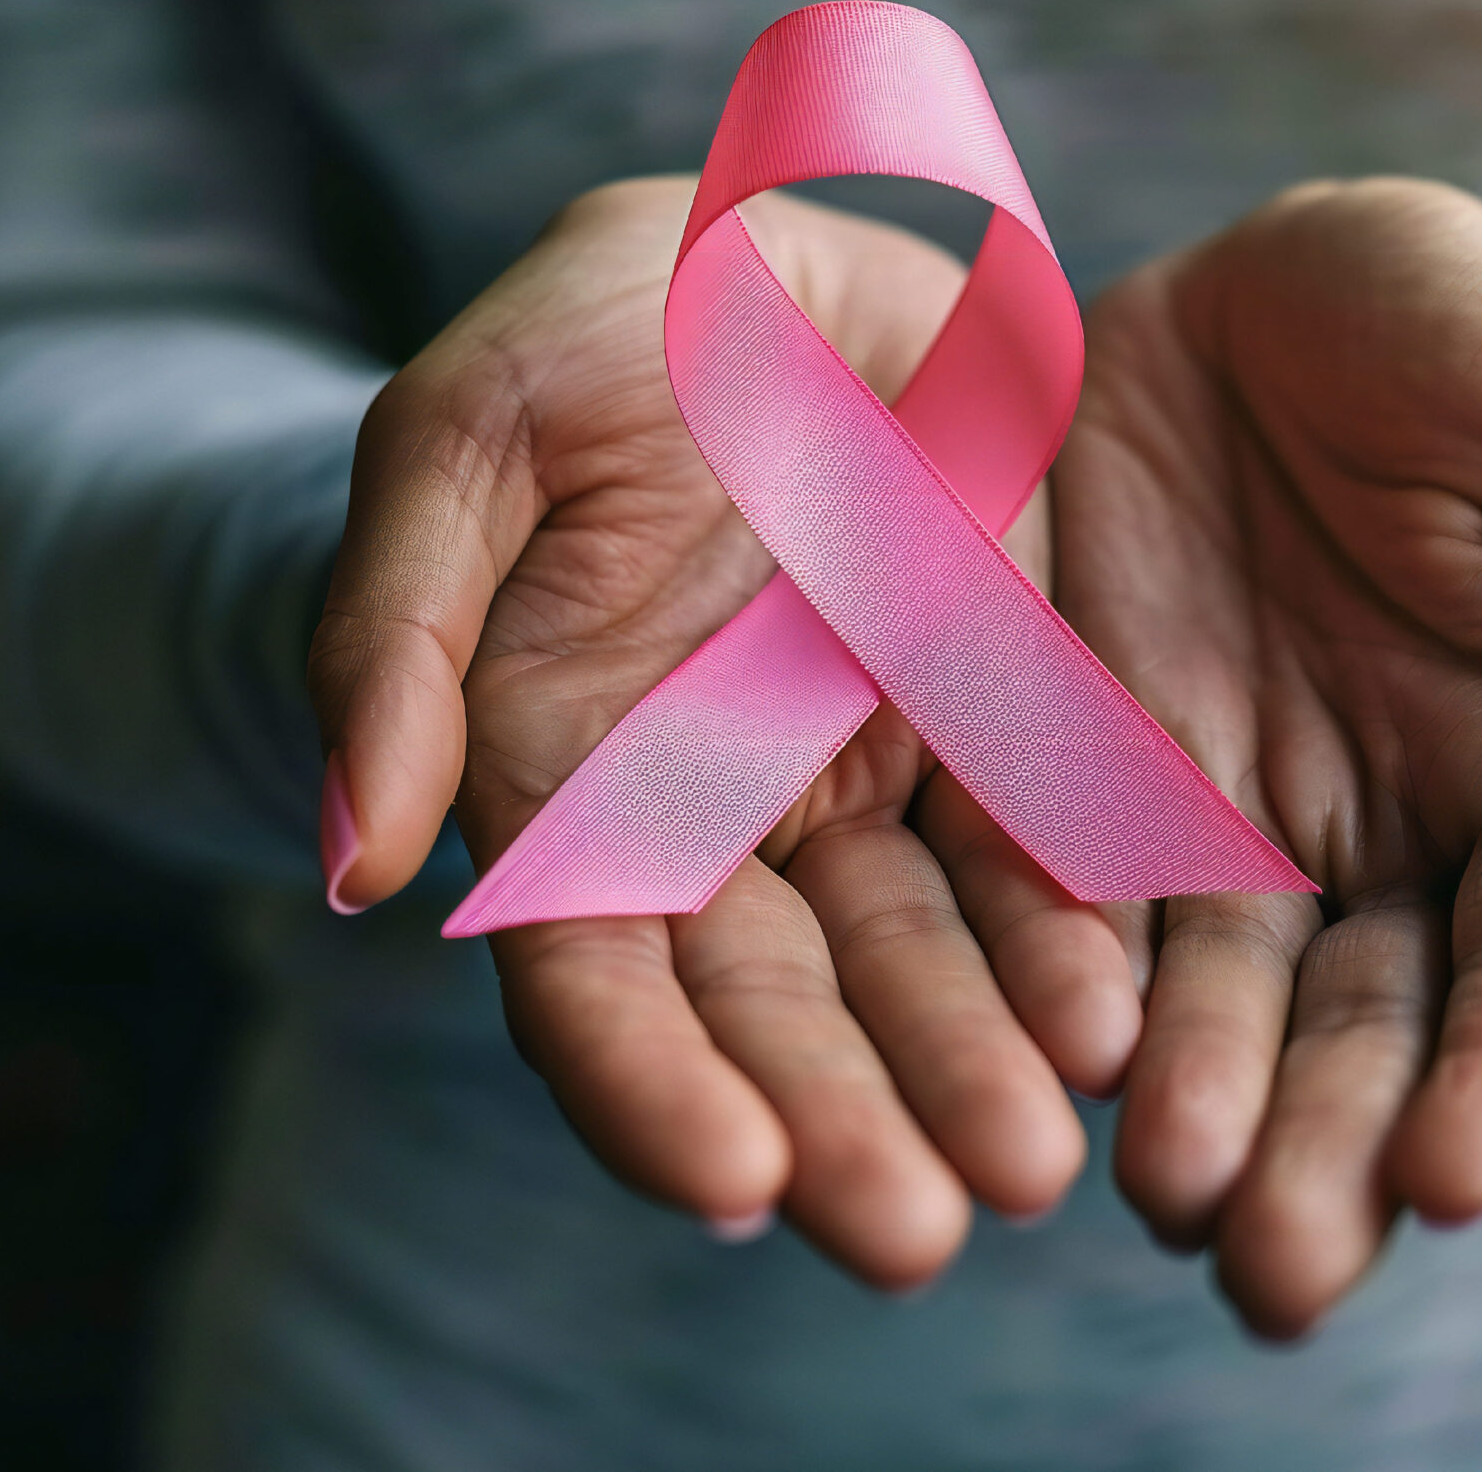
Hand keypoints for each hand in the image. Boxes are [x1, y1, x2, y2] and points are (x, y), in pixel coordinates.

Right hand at [307, 180, 1145, 1284]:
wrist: (803, 247)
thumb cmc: (611, 326)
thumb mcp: (473, 432)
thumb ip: (404, 633)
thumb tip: (357, 865)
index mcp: (572, 776)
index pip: (597, 980)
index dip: (653, 1090)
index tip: (738, 1185)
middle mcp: (725, 816)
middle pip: (775, 1016)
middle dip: (842, 1128)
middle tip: (919, 1234)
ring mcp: (872, 780)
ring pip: (921, 967)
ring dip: (972, 1072)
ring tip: (1041, 1165)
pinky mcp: (1003, 727)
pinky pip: (1044, 856)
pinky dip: (1075, 941)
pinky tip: (1123, 1016)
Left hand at [1056, 178, 1481, 1336]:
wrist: (1247, 283)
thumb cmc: (1454, 343)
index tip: (1464, 1177)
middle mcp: (1367, 843)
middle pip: (1361, 1035)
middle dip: (1329, 1157)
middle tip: (1280, 1270)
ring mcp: (1207, 824)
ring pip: (1208, 1011)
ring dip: (1193, 1119)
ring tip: (1170, 1200)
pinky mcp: (1057, 780)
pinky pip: (1045, 901)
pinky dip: (1046, 987)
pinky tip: (1040, 1057)